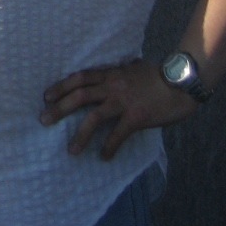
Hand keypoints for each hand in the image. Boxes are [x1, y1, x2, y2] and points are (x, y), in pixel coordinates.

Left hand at [40, 59, 195, 159]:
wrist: (183, 82)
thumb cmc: (162, 75)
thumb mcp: (136, 67)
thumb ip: (123, 70)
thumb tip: (121, 67)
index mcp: (112, 74)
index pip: (80, 77)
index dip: (61, 86)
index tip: (47, 96)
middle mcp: (113, 86)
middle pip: (79, 96)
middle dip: (59, 108)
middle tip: (43, 119)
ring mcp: (124, 101)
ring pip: (94, 117)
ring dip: (80, 134)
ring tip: (71, 150)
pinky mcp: (137, 117)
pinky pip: (118, 134)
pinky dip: (109, 147)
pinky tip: (104, 157)